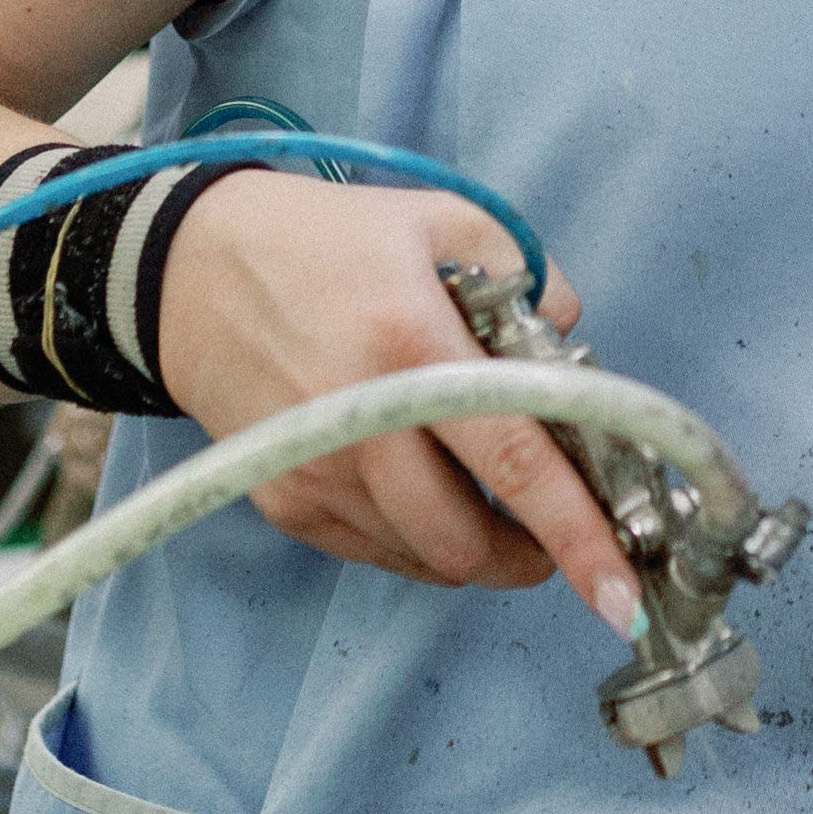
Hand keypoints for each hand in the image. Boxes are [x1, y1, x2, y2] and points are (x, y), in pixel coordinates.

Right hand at [155, 173, 641, 632]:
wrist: (188, 271)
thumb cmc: (326, 241)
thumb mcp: (439, 219)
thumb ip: (526, 275)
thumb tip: (576, 346)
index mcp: (410, 343)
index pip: (515, 460)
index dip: (579, 534)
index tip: (624, 595)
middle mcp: (361, 423)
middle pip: (469, 542)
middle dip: (532, 552)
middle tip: (557, 518)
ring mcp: (316, 475)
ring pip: (427, 559)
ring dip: (478, 547)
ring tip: (493, 494)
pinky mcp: (286, 502)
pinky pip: (380, 552)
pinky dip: (421, 536)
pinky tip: (425, 482)